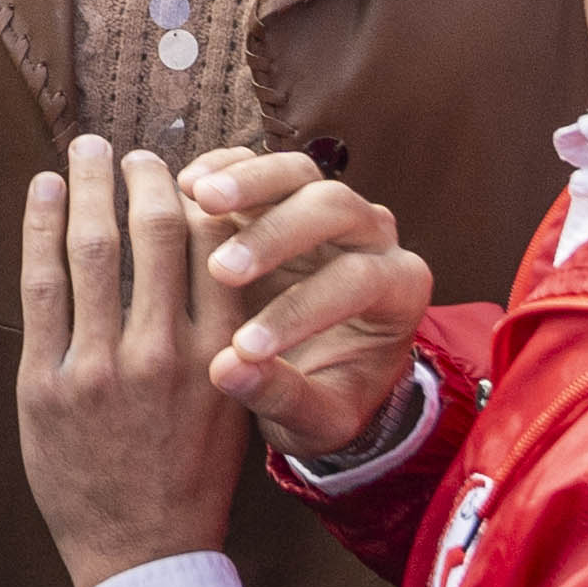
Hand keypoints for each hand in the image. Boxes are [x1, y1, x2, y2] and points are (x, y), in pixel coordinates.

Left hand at [11, 135, 256, 586]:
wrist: (143, 554)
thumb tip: (212, 248)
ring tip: (86, 153)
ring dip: (88, 187)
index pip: (218, 245)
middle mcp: (165, 353)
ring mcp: (101, 368)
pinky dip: (40, 229)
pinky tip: (42, 193)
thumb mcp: (233, 400)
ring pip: (93, 249)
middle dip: (143, 177)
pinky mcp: (46, 384)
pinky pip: (41, 288)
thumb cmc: (191, 477)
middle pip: (156, 232)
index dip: (200, 193)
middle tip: (131, 152)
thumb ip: (224, 330)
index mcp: (222, 354)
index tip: (187, 168)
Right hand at [179, 148, 434, 461]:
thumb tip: (227, 369)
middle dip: (277, 234)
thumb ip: (284, 397)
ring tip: (196, 200)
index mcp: (400, 290)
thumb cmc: (328, 398)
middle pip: (336, 207)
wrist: (319, 374)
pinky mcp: (282, 197)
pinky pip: (260, 166)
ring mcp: (327, 209)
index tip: (245, 346)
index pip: (359, 282)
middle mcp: (373, 237)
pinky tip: (187, 187)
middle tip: (222, 269)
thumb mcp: (318, 420)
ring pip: (299, 172)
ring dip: (248, 182)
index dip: (302, 311)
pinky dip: (225, 167)